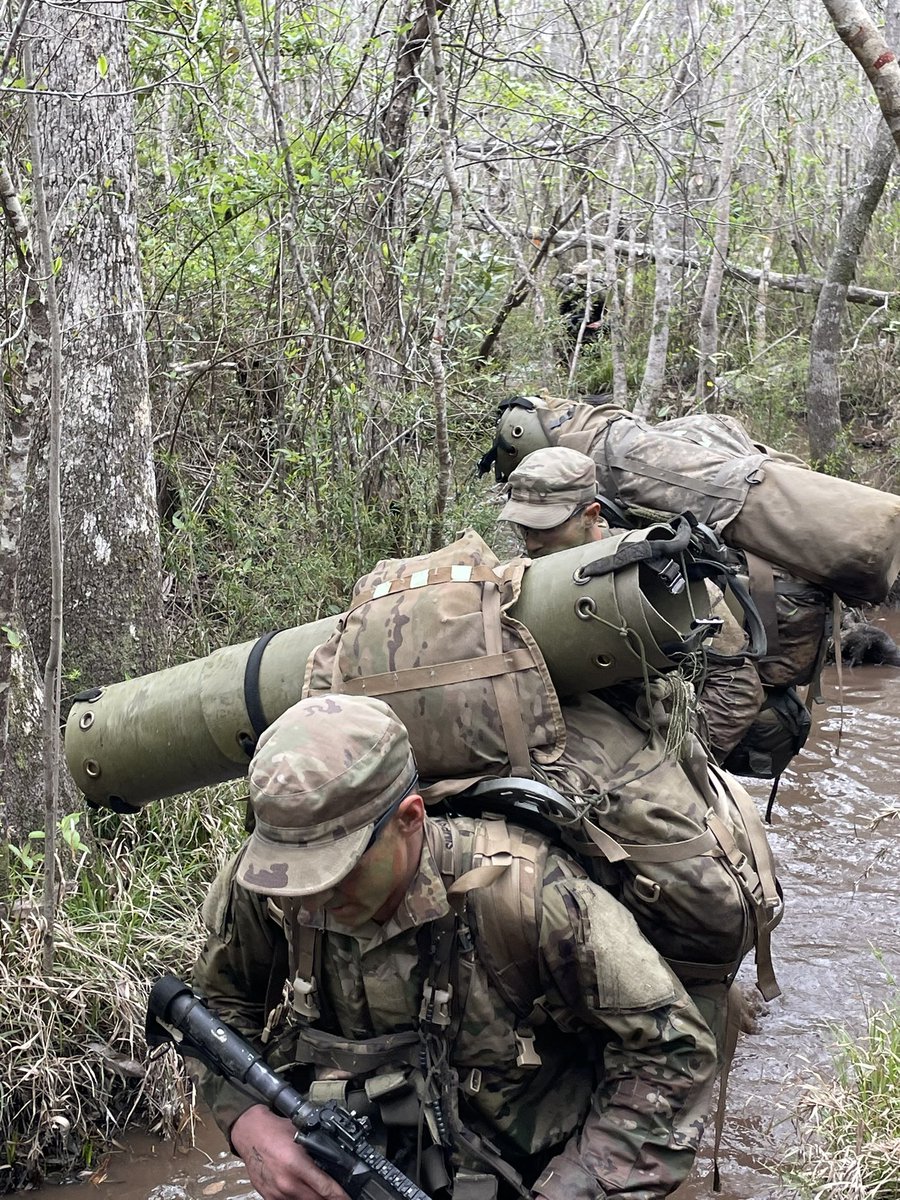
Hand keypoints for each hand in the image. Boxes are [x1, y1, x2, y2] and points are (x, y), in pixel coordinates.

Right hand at [231, 1105, 349, 1199]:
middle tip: (339, 1195)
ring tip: (323, 1193)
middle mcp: (287, 1183)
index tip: (348, 1198)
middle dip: (330, 1198)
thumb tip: (338, 1164)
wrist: (251, 1134)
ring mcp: (277, 1194)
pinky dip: (301, 1199)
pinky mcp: (270, 1198)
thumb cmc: (275, 1132)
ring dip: (316, 1199)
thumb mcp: (302, 1136)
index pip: (325, 1188)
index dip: (340, 1196)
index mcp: (296, 1165)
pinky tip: (306, 1192)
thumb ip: (318, 1151)